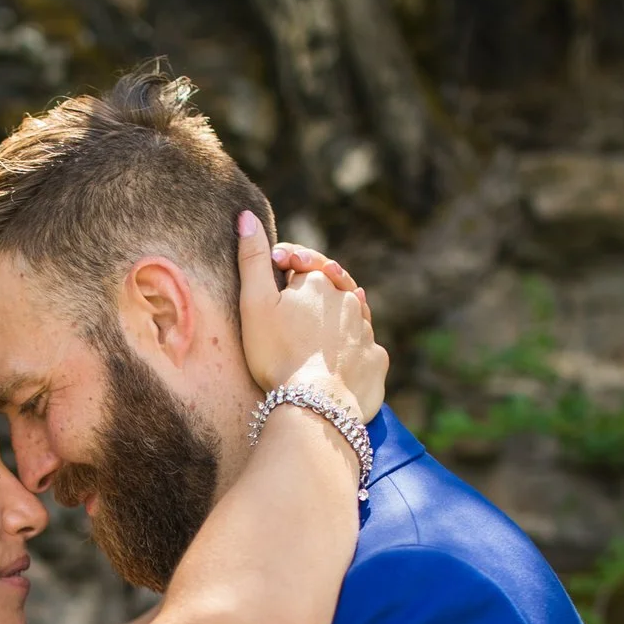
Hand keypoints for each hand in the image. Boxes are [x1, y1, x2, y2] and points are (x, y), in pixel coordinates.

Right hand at [236, 212, 387, 421]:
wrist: (314, 407)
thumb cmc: (277, 354)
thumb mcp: (255, 304)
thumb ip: (252, 258)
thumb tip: (246, 216)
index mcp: (320, 281)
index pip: (300, 266)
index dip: (282, 275)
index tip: (267, 295)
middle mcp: (350, 299)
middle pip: (328, 291)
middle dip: (310, 300)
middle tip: (287, 327)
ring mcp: (367, 331)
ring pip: (348, 320)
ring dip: (332, 326)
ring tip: (308, 348)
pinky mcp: (377, 360)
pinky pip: (364, 350)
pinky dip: (350, 353)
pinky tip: (334, 368)